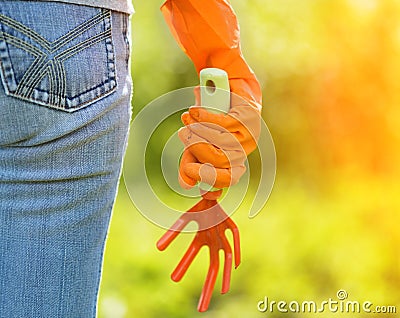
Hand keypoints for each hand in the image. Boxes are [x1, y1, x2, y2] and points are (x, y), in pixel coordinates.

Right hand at [156, 190, 240, 311]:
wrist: (213, 191)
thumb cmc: (200, 207)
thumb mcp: (185, 219)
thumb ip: (173, 232)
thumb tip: (158, 249)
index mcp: (202, 239)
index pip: (191, 255)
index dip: (183, 266)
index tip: (174, 279)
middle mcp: (213, 241)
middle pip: (212, 267)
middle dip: (207, 287)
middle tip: (201, 308)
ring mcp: (223, 235)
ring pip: (227, 258)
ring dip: (225, 275)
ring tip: (222, 292)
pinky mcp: (231, 226)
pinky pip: (235, 238)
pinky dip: (236, 251)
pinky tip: (235, 264)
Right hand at [178, 91, 260, 188]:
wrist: (227, 89)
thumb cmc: (210, 119)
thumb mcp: (198, 142)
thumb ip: (191, 161)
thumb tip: (186, 185)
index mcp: (232, 161)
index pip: (228, 179)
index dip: (209, 179)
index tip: (188, 170)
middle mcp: (243, 151)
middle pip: (220, 161)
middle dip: (196, 147)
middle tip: (182, 134)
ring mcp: (249, 134)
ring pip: (221, 141)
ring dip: (199, 129)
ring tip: (187, 118)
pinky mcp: (249, 117)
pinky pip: (224, 124)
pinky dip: (205, 117)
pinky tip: (195, 111)